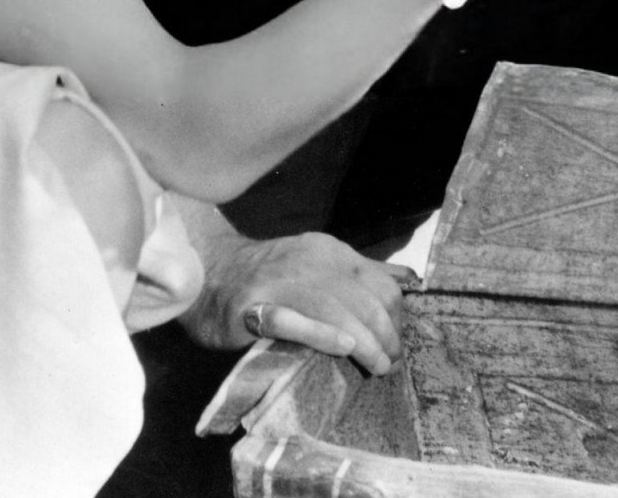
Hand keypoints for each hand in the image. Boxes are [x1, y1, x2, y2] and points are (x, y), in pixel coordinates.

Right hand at [179, 226, 407, 376]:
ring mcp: (281, 282)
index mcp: (329, 251)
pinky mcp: (255, 308)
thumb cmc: (270, 274)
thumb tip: (409, 280)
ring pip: (337, 311)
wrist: (208, 270)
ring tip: (376, 367)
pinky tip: (343, 348)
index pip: (379, 284)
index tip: (396, 342)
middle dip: (385, 336)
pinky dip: (323, 335)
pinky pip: (295, 321)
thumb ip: (361, 271)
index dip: (396, 317)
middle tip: (388, 363)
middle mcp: (310, 262)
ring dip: (365, 343)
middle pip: (364, 300)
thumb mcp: (319, 262)